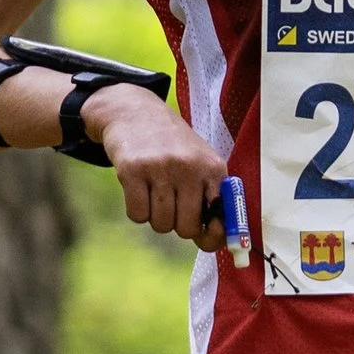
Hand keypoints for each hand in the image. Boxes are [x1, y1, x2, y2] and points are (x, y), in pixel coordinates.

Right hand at [78, 83, 227, 247]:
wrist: (135, 112)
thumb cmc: (172, 148)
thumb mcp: (200, 163)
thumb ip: (210, 200)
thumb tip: (213, 240)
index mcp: (213, 167)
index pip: (221, 217)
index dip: (214, 235)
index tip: (204, 236)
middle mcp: (190, 166)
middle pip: (186, 228)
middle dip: (176, 224)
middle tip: (171, 204)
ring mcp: (161, 167)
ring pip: (160, 224)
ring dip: (155, 217)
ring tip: (154, 192)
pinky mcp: (133, 169)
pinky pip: (137, 215)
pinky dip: (136, 210)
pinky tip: (139, 189)